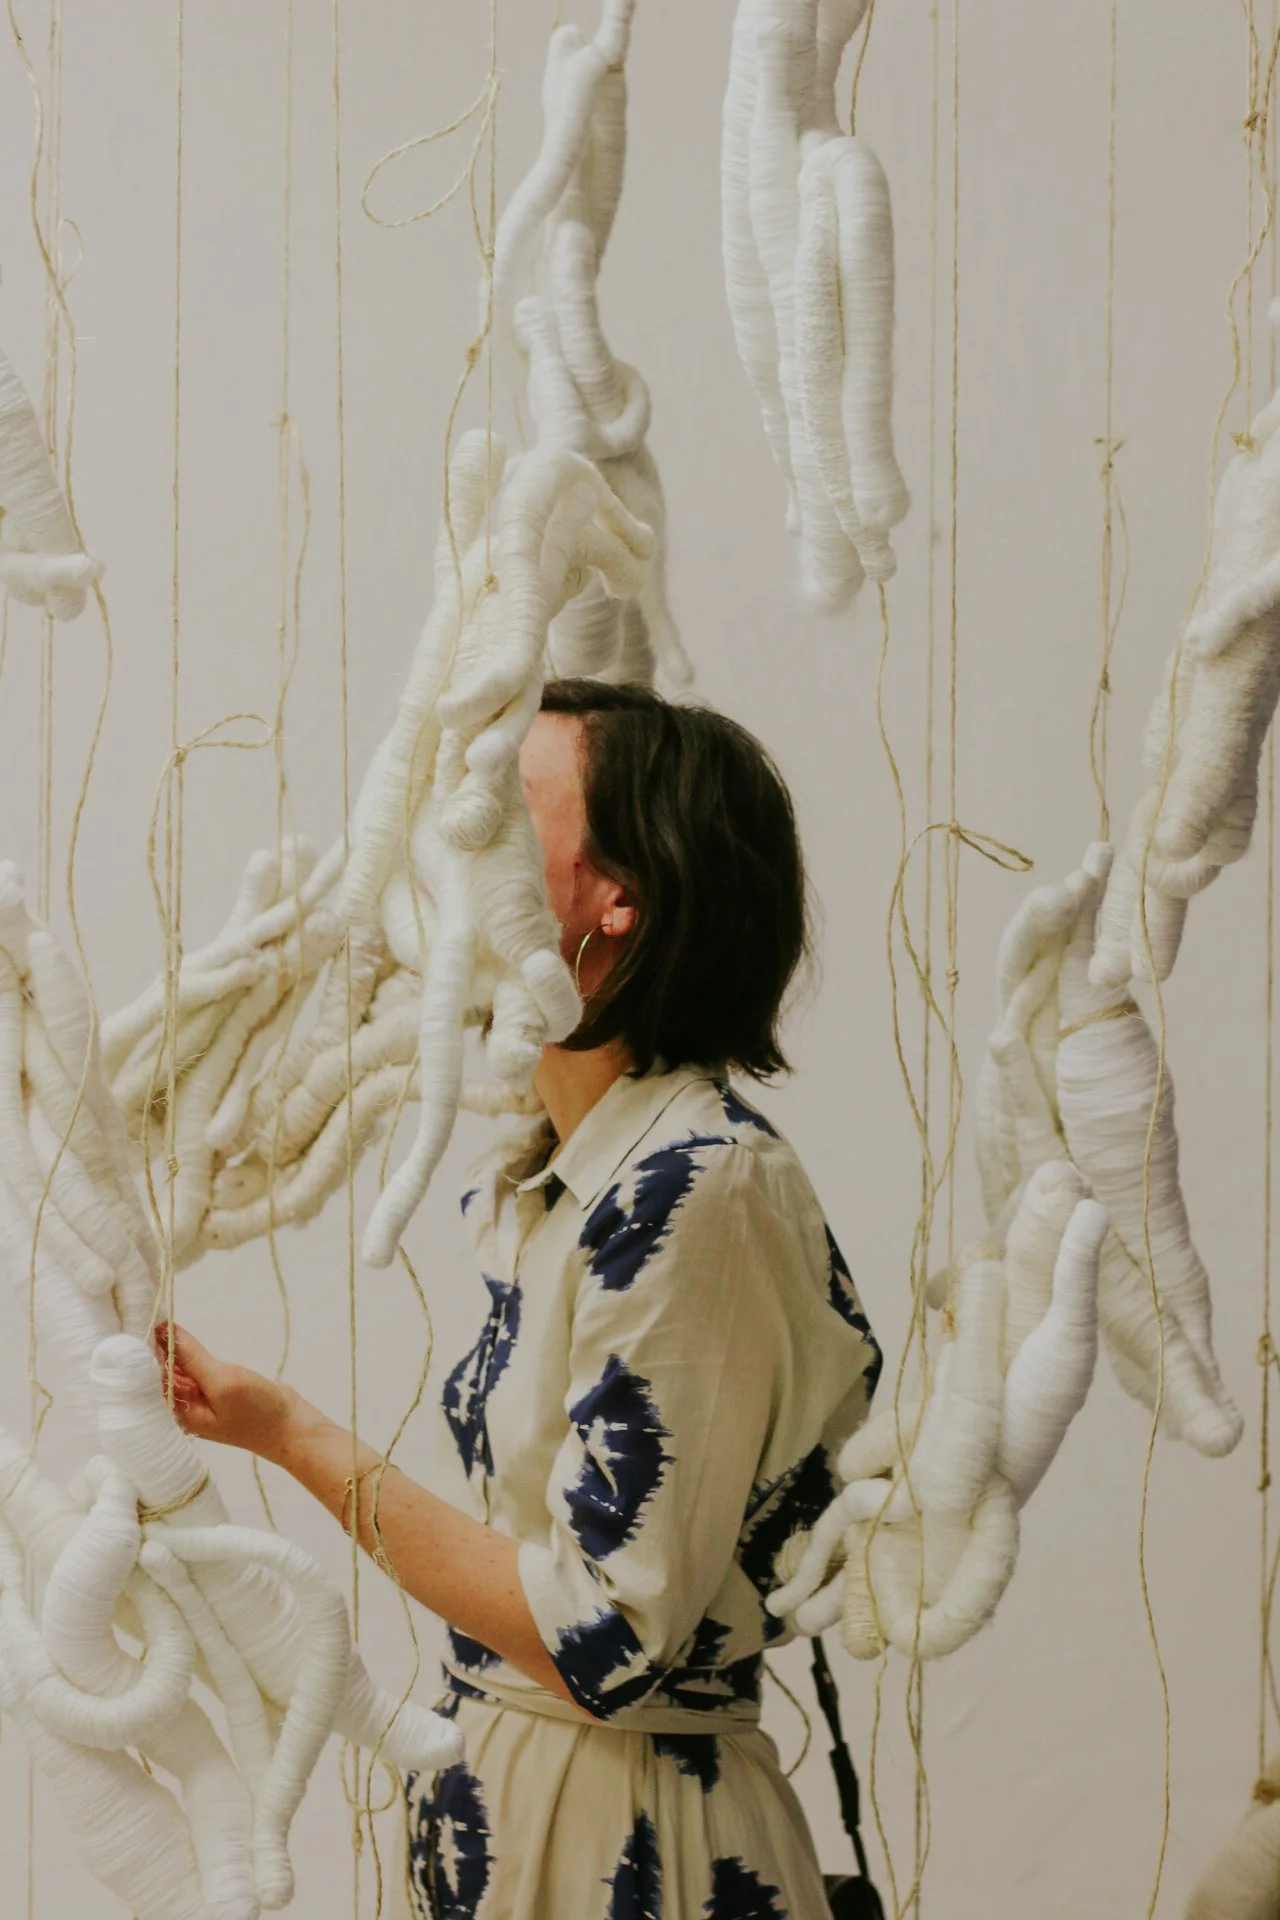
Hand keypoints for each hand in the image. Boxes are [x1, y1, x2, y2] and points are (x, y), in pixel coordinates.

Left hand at [154, 1323, 297, 1462]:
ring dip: (170, 1346)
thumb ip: (192, 1358)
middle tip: (150, 1312)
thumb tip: (167, 1332)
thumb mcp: (222, 1381)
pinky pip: (192, 1368)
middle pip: (160, 1373)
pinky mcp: (210, 1391)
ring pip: (176, 1368)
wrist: (288, 1425)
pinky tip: (179, 1334)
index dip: (146, 1350)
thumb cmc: (256, 1411)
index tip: (143, 1321)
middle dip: (155, 1346)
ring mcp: (195, 1400)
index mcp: (177, 1414)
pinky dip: (186, 1352)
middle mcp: (181, 1408)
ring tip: (161, 1317)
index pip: (150, 1379)